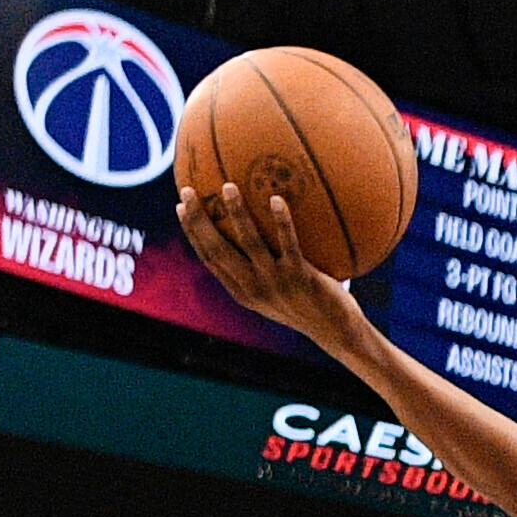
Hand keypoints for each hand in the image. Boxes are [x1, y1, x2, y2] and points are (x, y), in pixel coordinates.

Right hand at [178, 177, 377, 350]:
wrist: (335, 330)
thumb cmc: (306, 306)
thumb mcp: (275, 293)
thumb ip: (259, 269)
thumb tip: (251, 234)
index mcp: (241, 291)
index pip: (209, 258)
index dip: (192, 232)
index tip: (181, 207)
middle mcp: (253, 287)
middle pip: (218, 248)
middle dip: (199, 219)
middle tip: (189, 190)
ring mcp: (275, 281)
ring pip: (249, 242)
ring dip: (237, 213)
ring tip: (228, 186)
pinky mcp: (300, 276)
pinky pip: (288, 243)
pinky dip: (281, 221)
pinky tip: (276, 198)